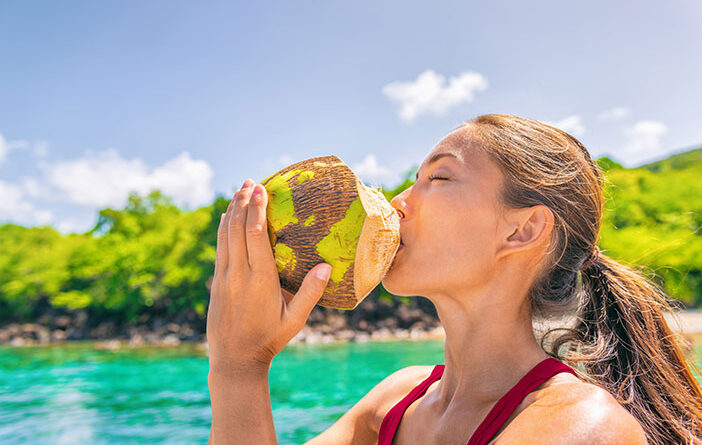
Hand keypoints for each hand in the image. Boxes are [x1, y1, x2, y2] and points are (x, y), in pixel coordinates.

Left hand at [206, 178, 331, 372]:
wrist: (235, 360)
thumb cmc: (270, 339)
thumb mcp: (295, 320)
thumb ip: (310, 293)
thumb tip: (326, 267)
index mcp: (260, 279)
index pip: (255, 234)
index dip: (257, 208)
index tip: (261, 188)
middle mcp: (239, 273)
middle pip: (237, 228)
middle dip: (243, 202)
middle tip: (250, 181)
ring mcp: (224, 277)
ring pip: (225, 235)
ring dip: (231, 211)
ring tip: (238, 191)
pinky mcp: (216, 282)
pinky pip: (219, 248)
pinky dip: (223, 228)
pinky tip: (226, 218)